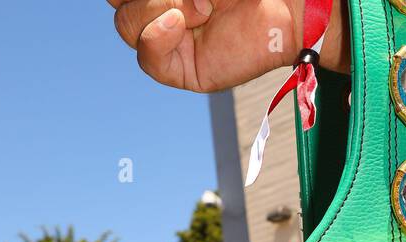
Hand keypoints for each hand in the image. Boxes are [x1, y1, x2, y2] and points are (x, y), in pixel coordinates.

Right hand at [109, 0, 348, 92]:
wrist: (287, 6)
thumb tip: (159, 9)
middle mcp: (158, 13)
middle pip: (118, 4)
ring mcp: (168, 42)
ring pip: (128, 26)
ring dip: (159, 6)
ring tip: (204, 6)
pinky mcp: (184, 71)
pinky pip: (149, 60)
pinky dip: (158, 37)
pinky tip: (180, 22)